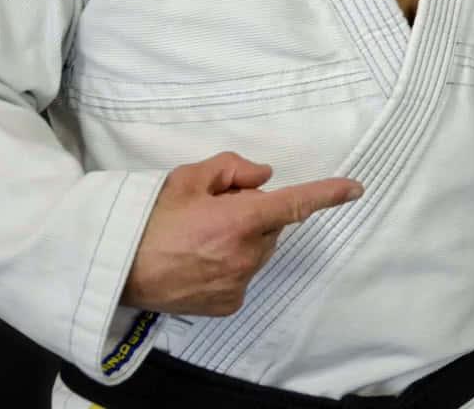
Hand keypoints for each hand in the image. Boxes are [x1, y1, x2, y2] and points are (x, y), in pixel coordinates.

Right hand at [121, 152, 363, 316]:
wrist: (118, 269)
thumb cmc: (150, 220)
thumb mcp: (187, 178)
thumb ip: (232, 169)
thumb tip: (264, 177)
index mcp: (240, 220)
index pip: (294, 204)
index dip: (327, 194)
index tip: (354, 189)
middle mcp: (246, 255)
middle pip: (269, 227)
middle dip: (252, 215)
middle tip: (212, 212)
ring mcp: (239, 283)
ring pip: (257, 251)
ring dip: (241, 240)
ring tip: (198, 238)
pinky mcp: (229, 303)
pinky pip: (242, 275)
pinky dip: (229, 264)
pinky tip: (199, 260)